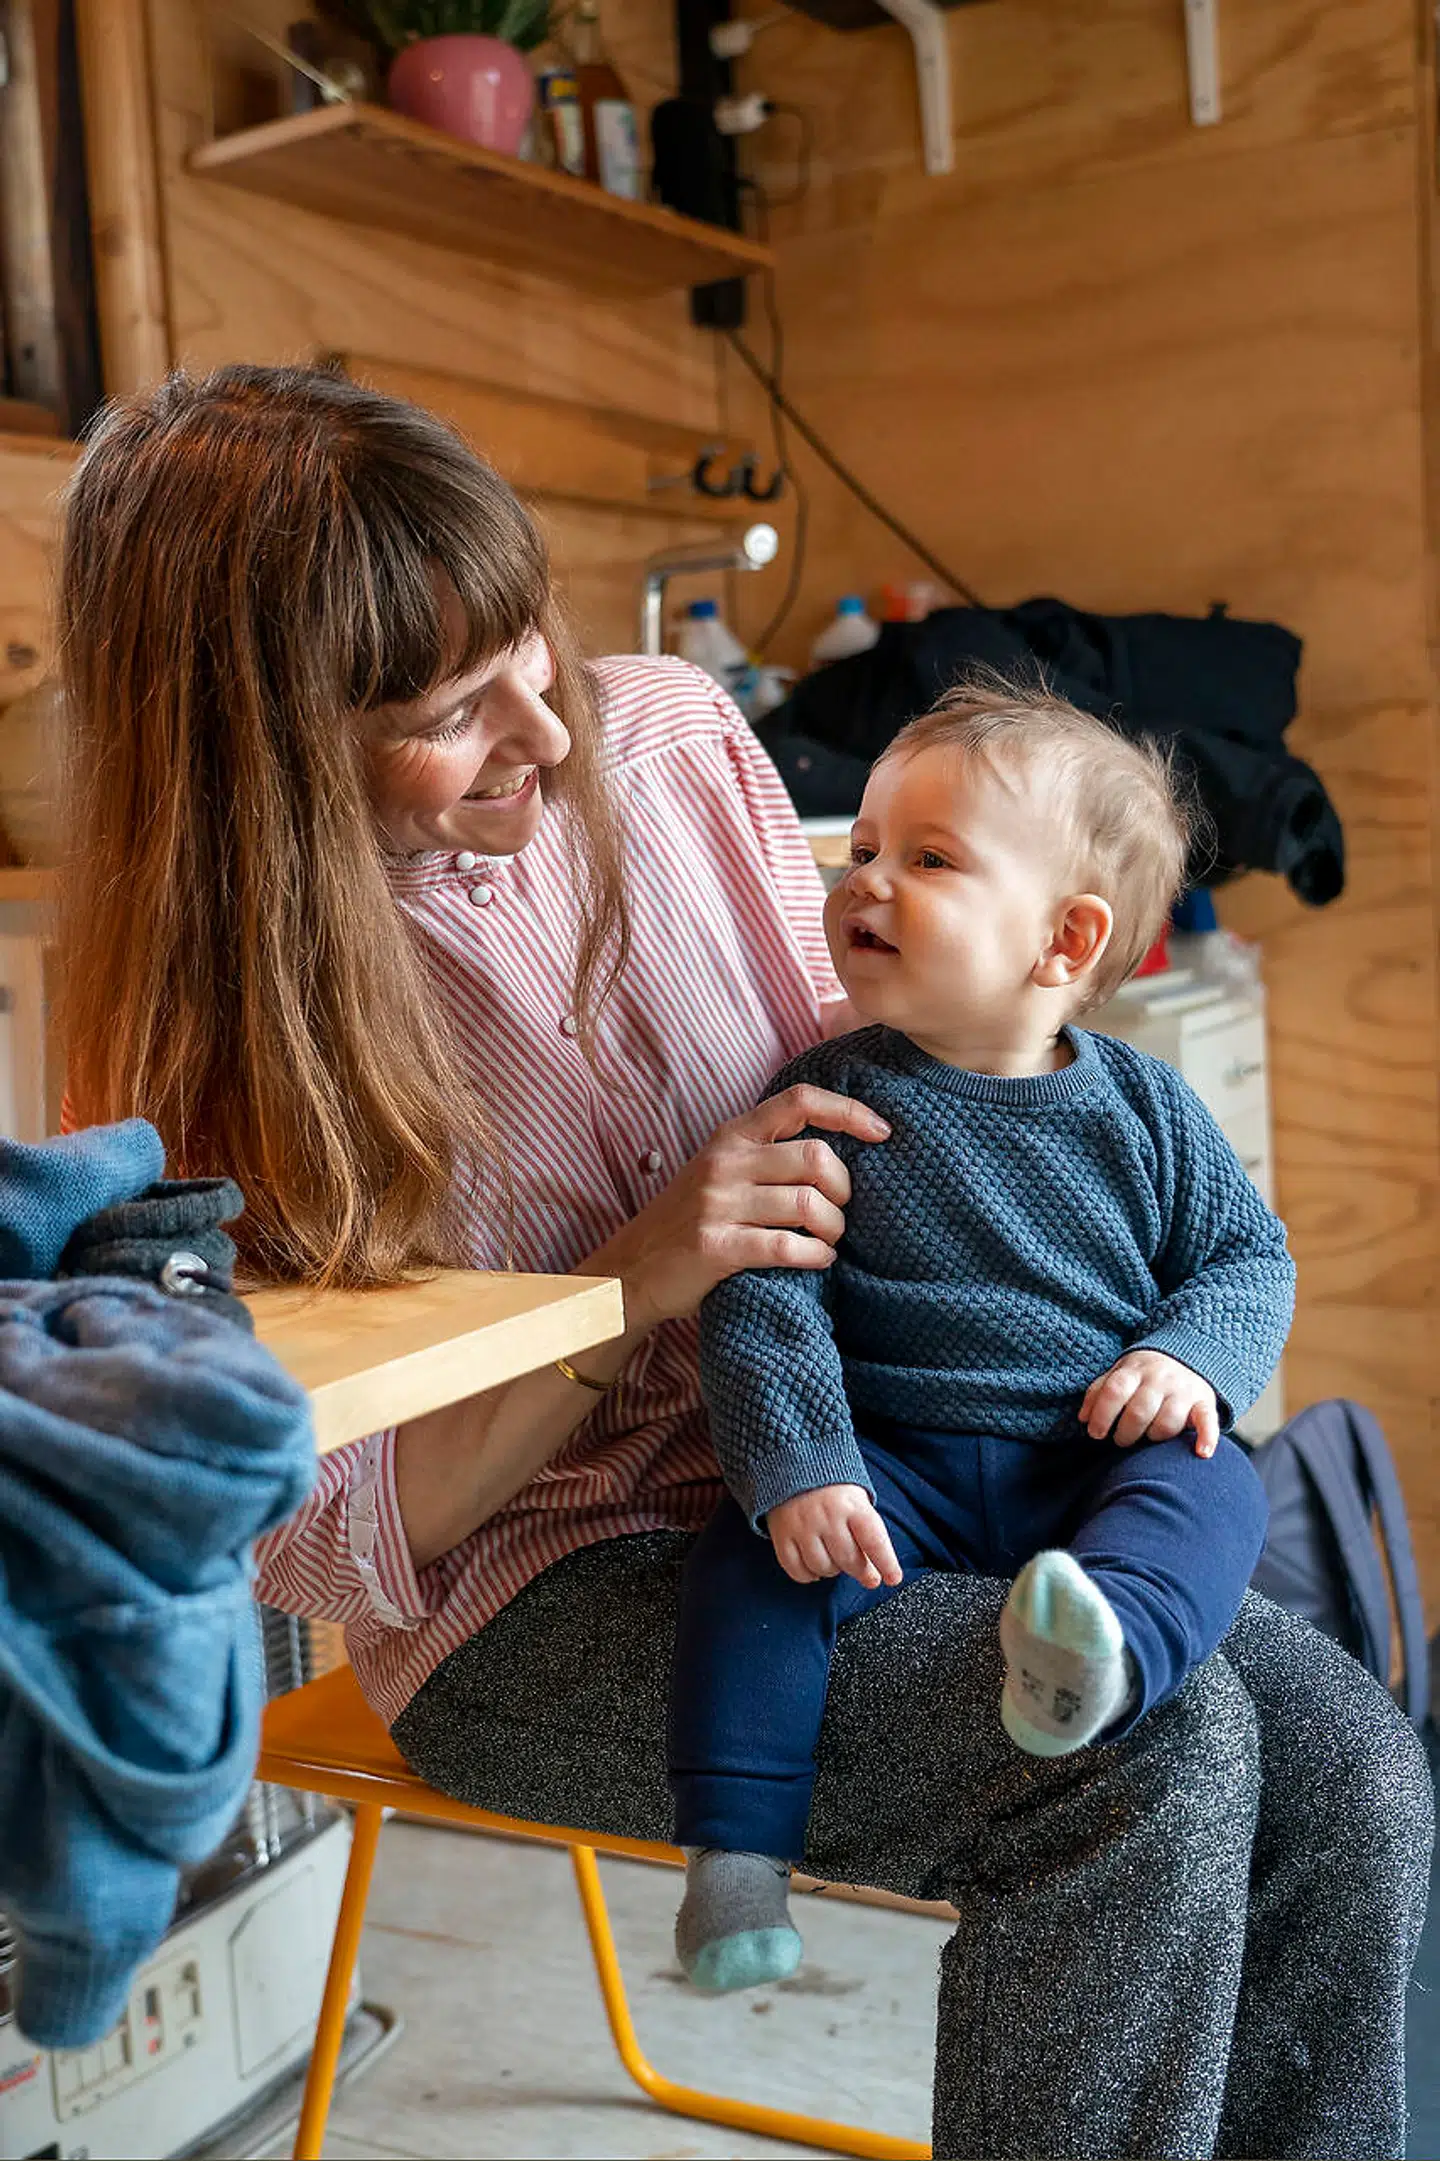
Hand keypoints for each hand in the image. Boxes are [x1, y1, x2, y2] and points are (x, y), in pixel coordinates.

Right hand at [581, 1085, 889, 1332]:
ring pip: (809, 1204)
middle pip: (817, 1157)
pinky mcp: (716, 1246)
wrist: (631, 1268)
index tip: (882, 1132)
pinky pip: (787, 1246)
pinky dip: (815, 1255)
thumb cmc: (690, 1220)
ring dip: (833, 1229)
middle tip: (841, 1213)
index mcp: (732, 1136)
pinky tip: (817, 1260)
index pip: (800, 1100)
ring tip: (829, 1242)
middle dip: (845, 1190)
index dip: (849, 1110)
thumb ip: (766, 1154)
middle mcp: (725, 1162)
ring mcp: (718, 1204)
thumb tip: (840, 1152)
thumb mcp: (721, 1171)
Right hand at [767, 1483, 903, 1587]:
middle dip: (861, 1571)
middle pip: (850, 1560)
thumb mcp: (856, 1497)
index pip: (874, 1541)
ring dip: (833, 1571)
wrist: (791, 1461)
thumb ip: (866, 1529)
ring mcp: (802, 1526)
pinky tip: (814, 1567)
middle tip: (865, 1571)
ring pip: (823, 1568)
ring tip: (835, 1559)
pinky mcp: (781, 1534)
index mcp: (852, 1504)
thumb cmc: (831, 1484)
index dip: (886, 1564)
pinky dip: (807, 1575)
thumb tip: (875, 1568)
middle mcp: (828, 1516)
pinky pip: (796, 1570)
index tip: (892, 1579)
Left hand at [1081, 1351, 1220, 1456]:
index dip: (1102, 1415)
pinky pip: (1208, 1421)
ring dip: (1155, 1436)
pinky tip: (1201, 1453)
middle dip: (1126, 1433)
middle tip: (1121, 1440)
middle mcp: (1160, 1378)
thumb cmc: (1144, 1374)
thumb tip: (1083, 1419)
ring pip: (1168, 1421)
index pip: (1115, 1391)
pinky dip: (1207, 1438)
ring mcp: (1184, 1390)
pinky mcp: (1205, 1402)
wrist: (1187, 1354)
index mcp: (1134, 1370)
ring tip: (1148, 1437)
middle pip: (1139, 1411)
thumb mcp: (1119, 1374)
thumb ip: (1098, 1393)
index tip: (1096, 1433)